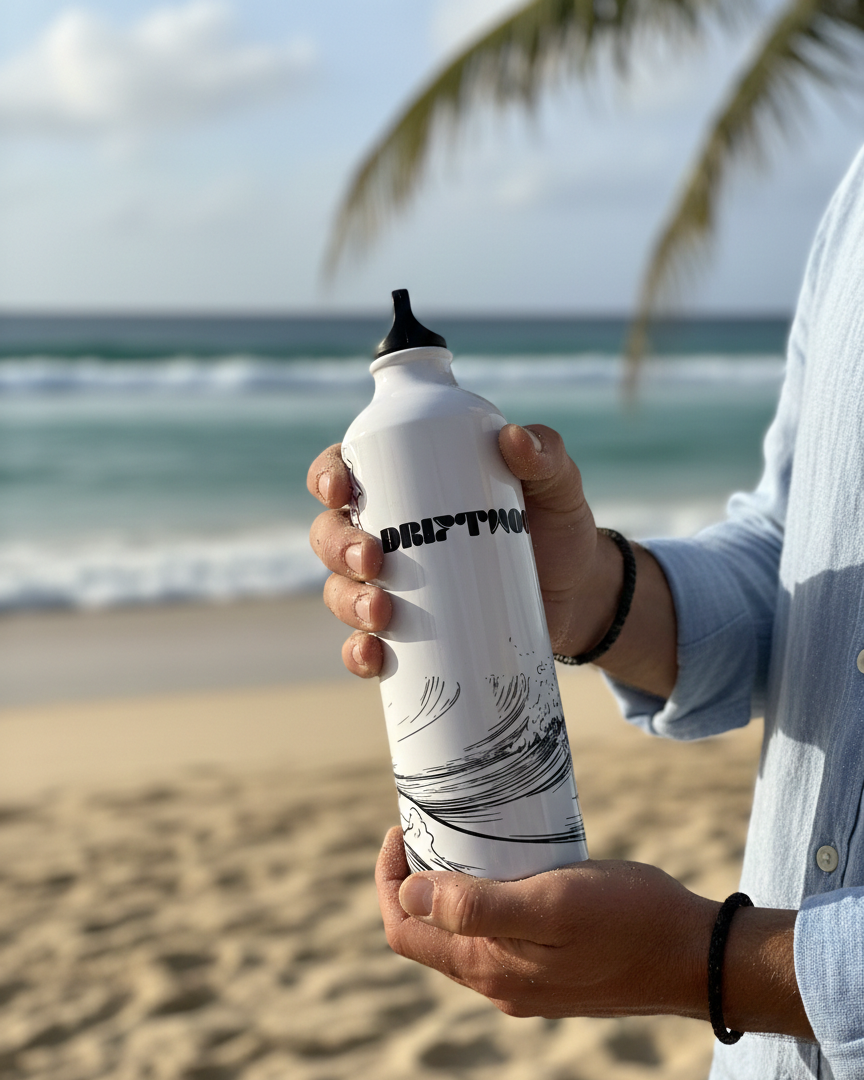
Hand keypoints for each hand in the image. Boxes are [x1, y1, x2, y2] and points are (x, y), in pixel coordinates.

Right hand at [306, 425, 619, 677]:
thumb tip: (513, 439)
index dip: (327, 476)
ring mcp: (393, 588)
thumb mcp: (557, 483)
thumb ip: (545, 452)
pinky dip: (359, 654)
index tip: (342, 489)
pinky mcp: (409, 635)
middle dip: (338, 547)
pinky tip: (372, 657)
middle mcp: (386, 535)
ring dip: (347, 601)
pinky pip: (365, 646)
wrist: (579, 594)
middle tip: (373, 559)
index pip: (345, 470)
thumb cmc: (557, 524)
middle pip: (330, 534)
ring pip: (340, 591)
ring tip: (381, 612)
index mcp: (405, 484)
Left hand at [375, 827, 716, 1019]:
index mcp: (488, 968)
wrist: (695, 955)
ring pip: (460, 934)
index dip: (388, 881)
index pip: (402, 931)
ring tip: (462, 839)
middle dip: (413, 881)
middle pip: (426, 934)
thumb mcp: (549, 902)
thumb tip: (406, 896)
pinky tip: (506, 866)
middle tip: (427, 825)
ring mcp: (524, 980)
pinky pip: (495, 935)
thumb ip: (475, 908)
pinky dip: (482, 900)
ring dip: (447, 890)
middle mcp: (498, 982)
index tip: (400, 829)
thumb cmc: (628, 919)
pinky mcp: (550, 969)